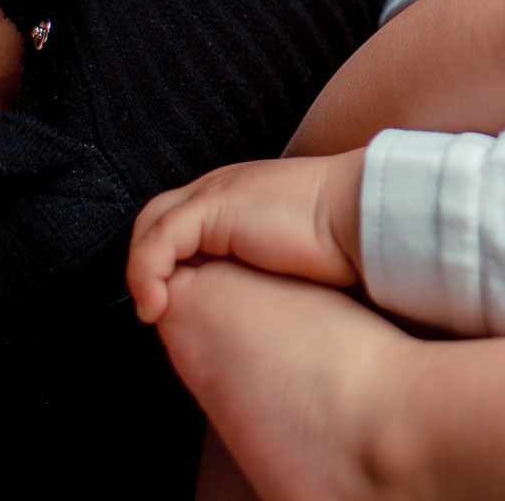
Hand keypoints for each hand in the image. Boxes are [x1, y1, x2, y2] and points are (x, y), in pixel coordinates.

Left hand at [127, 149, 367, 323]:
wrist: (362, 215)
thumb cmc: (345, 242)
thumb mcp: (294, 259)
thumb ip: (263, 271)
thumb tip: (256, 314)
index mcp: (242, 200)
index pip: (184, 224)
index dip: (170, 262)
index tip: (174, 306)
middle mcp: (223, 189)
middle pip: (156, 219)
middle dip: (147, 264)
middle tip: (156, 307)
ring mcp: (216, 193)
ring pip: (150, 228)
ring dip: (142, 274)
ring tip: (153, 312)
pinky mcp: (213, 207)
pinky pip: (159, 242)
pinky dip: (147, 275)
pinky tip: (157, 306)